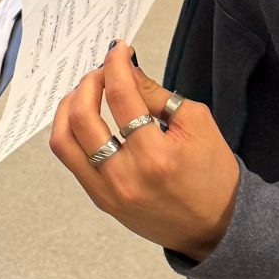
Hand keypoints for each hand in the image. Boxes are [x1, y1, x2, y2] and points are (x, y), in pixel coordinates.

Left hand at [48, 46, 238, 258]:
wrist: (215, 227)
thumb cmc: (212, 174)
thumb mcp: (196, 124)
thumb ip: (156, 95)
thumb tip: (125, 70)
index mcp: (157, 156)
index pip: (122, 97)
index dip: (115, 65)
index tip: (117, 50)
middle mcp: (127, 176)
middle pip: (83, 117)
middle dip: (88, 82)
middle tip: (102, 71)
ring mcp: (109, 192)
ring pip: (64, 141)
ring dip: (68, 107)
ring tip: (83, 92)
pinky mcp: (101, 201)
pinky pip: (70, 161)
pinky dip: (69, 132)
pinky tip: (81, 118)